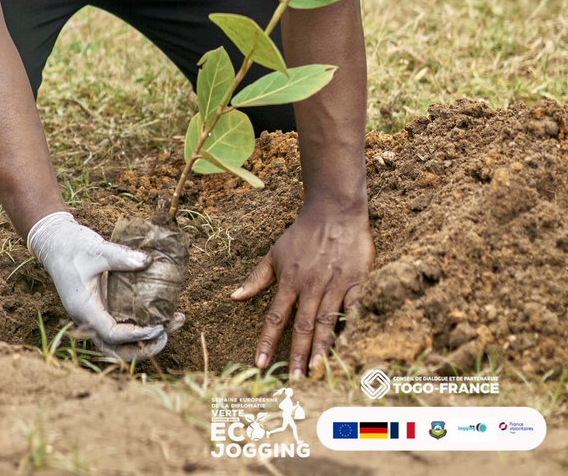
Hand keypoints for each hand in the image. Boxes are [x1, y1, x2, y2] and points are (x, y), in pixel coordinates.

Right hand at [27, 211, 169, 362]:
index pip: (111, 334)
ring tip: (168, 328)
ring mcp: (92, 317)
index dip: (136, 335)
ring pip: (116, 345)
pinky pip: (117, 329)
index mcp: (84, 308)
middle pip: (114, 350)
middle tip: (167, 335)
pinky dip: (136, 330)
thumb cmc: (73, 247)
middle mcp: (87, 319)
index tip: (158, 326)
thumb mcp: (98, 250)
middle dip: (142, 349)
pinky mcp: (98, 310)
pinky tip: (155, 317)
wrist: (55, 243)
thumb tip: (149, 261)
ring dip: (142, 343)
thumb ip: (122, 256)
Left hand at [230, 202, 373, 376]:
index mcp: (290, 281)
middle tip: (295, 379)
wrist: (333, 210)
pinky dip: (353, 325)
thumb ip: (256, 278)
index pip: (275, 316)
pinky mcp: (356, 281)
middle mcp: (311, 287)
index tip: (260, 364)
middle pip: (302, 325)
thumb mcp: (275, 253)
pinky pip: (355, 307)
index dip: (267, 341)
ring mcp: (334, 285)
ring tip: (317, 371)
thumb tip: (234, 297)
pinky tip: (352, 345)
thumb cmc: (303, 233)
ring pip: (327, 321)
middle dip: (298, 354)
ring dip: (322, 347)